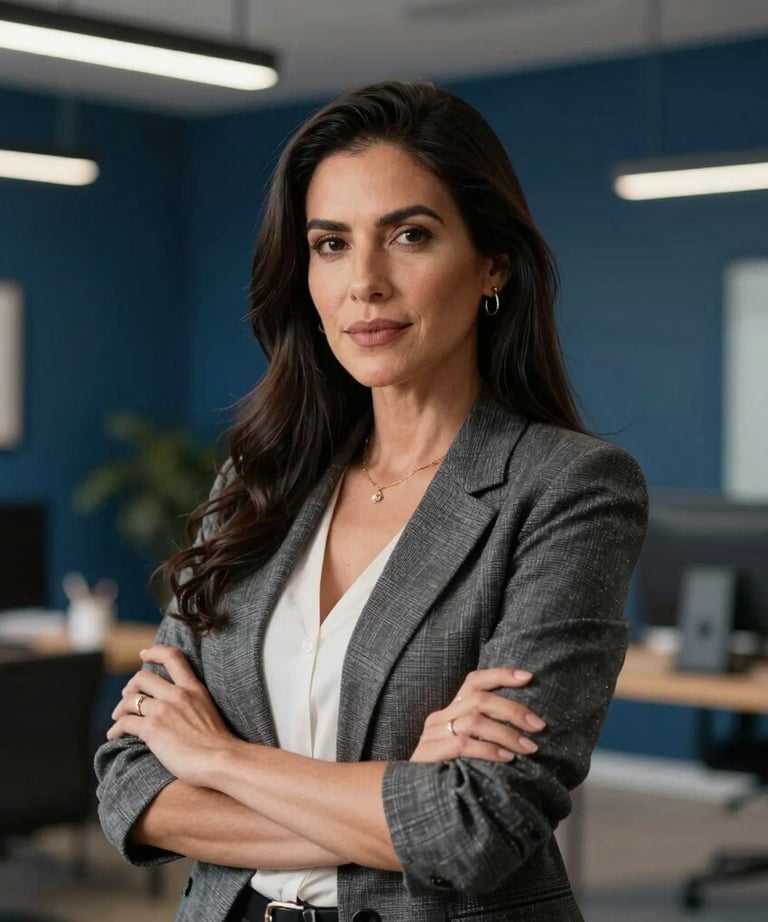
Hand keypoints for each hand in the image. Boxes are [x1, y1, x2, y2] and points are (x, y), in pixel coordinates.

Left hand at [107, 645, 240, 786]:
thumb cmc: (218, 744)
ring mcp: (164, 710)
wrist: (221, 760)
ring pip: (130, 700)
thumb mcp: (208, 710)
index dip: (155, 652)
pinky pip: (125, 723)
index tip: (144, 655)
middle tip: (128, 697)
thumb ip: (192, 703)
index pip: (172, 657)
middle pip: (142, 677)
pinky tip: (114, 736)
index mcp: (193, 688)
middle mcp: (177, 694)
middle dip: (130, 686)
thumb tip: (178, 711)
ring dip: (120, 709)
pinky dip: (115, 729)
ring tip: (118, 718)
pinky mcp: (153, 729)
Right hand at [409, 667, 544, 763]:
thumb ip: (485, 735)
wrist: (411, 798)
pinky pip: (463, 744)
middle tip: (539, 725)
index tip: (528, 676)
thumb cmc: (448, 772)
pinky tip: (506, 759)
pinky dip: (488, 750)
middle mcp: (440, 717)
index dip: (501, 675)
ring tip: (528, 747)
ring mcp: (433, 734)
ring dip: (506, 733)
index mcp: (450, 710)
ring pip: (474, 720)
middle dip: (513, 710)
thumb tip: (527, 731)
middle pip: (479, 699)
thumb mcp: (467, 748)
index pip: (474, 681)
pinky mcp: (429, 753)